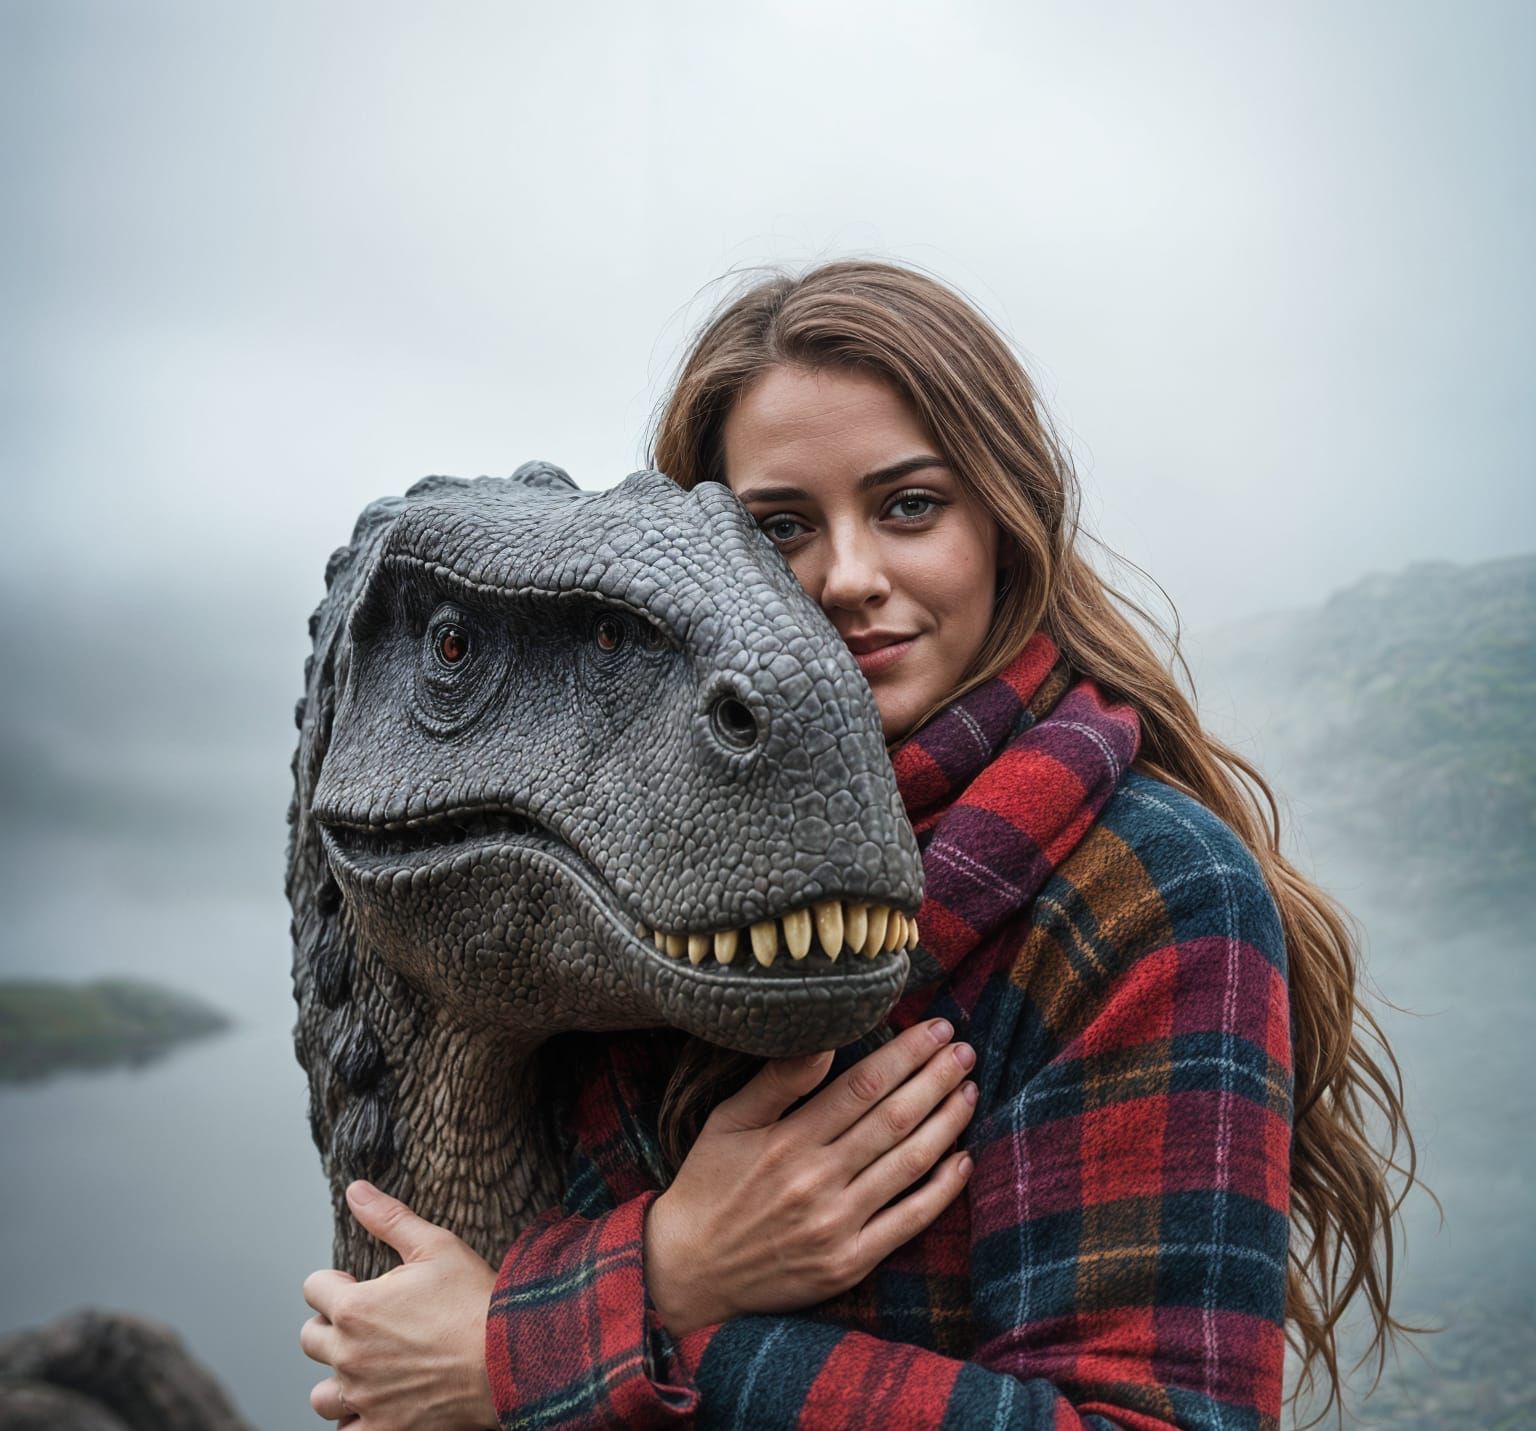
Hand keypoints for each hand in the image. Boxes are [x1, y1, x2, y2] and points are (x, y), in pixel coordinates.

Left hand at [300, 1181, 497, 1428]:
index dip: (336, 1281)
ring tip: (368, 1366)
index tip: (358, 1282)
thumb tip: (355, 1190)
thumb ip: (389, 1218)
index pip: (314, 1288)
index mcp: (355, 1308)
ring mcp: (363, 1398)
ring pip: (321, 1395)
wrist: (509, 1359)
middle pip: (310, 1340)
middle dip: (333, 1326)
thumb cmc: (474, 1299)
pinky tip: (376, 1404)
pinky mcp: (382, 1430)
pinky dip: (354, 1421)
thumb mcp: (436, 1245)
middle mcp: (349, 1355)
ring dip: (337, 1378)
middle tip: (370, 1322)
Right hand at [645, 1018, 977, 1335]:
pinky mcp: (849, 1263)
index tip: (936, 1028)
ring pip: (909, 1165)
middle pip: (894, 1119)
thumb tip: (822, 1038)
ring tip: (969, 1090)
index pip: (863, 1085)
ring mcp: (837, 1225)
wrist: (690, 1272)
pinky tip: (963, 1160)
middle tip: (965, 1049)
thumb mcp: (728, 1121)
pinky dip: (942, 1191)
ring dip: (947, 1123)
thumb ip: (776, 1080)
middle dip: (936, 1078)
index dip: (906, 1053)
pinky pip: (908, 1222)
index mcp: (788, 1140)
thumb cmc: (710, 1184)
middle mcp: (817, 1181)